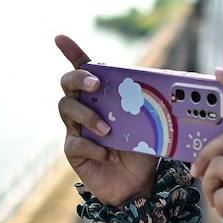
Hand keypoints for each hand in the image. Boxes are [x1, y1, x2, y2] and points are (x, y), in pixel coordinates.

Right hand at [55, 35, 158, 205]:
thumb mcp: (149, 121)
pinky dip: (93, 147)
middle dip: (78, 78)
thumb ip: (146, 102)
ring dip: (88, 116)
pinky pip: (75, 142)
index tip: (60, 37)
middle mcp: (84, 108)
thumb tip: (161, 81)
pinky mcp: (74, 151)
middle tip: (95, 85)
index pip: (83, 68)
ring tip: (108, 130)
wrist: (138, 184)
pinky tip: (108, 154)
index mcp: (101, 96)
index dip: (71, 51)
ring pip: (67, 109)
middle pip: (67, 83)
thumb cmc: (142, 148)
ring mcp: (76, 129)